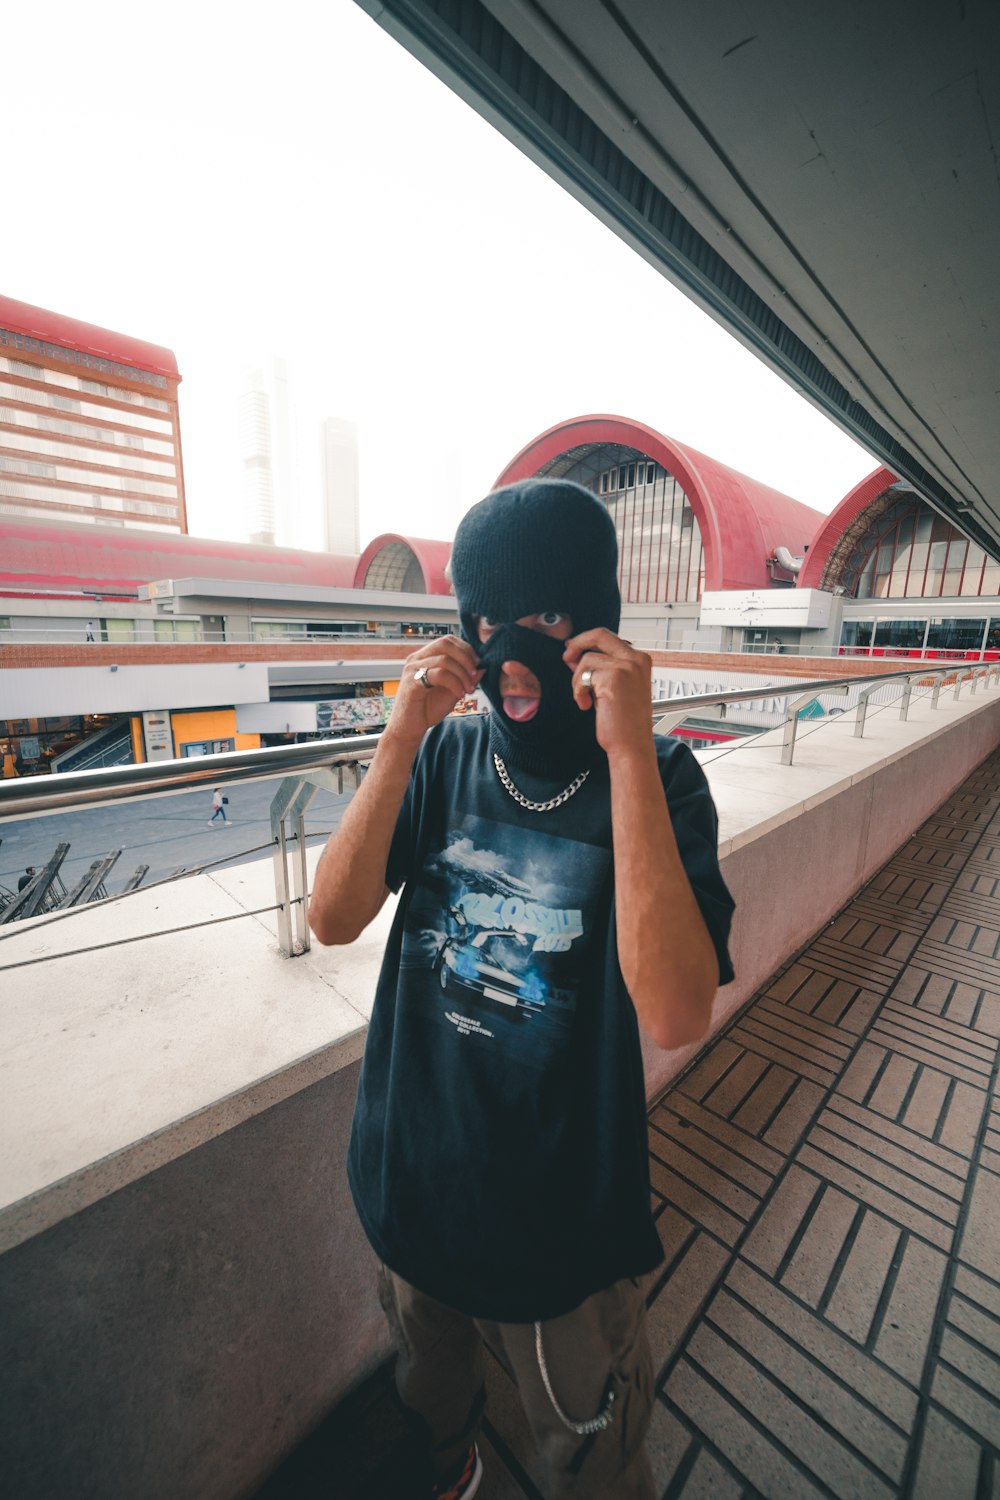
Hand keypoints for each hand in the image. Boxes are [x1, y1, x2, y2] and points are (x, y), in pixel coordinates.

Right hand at [386, 636, 483, 747]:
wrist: (409, 729)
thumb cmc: (428, 709)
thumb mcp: (453, 691)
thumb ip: (465, 678)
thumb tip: (483, 667)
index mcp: (425, 657)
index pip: (448, 640)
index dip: (466, 649)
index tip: (477, 665)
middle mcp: (416, 659)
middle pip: (445, 644)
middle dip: (465, 659)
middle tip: (474, 676)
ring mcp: (412, 669)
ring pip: (444, 659)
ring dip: (462, 674)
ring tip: (468, 690)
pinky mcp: (411, 683)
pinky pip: (438, 675)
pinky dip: (454, 683)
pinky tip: (459, 695)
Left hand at [563, 629, 654, 757]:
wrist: (631, 744)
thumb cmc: (625, 722)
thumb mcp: (611, 688)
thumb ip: (597, 669)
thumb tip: (574, 655)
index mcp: (640, 660)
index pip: (609, 637)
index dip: (586, 641)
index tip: (573, 649)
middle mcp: (636, 660)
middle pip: (599, 635)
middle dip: (577, 643)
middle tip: (566, 657)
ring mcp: (626, 667)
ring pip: (587, 659)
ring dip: (578, 680)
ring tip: (585, 698)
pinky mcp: (613, 677)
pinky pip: (583, 675)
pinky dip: (579, 690)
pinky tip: (587, 705)